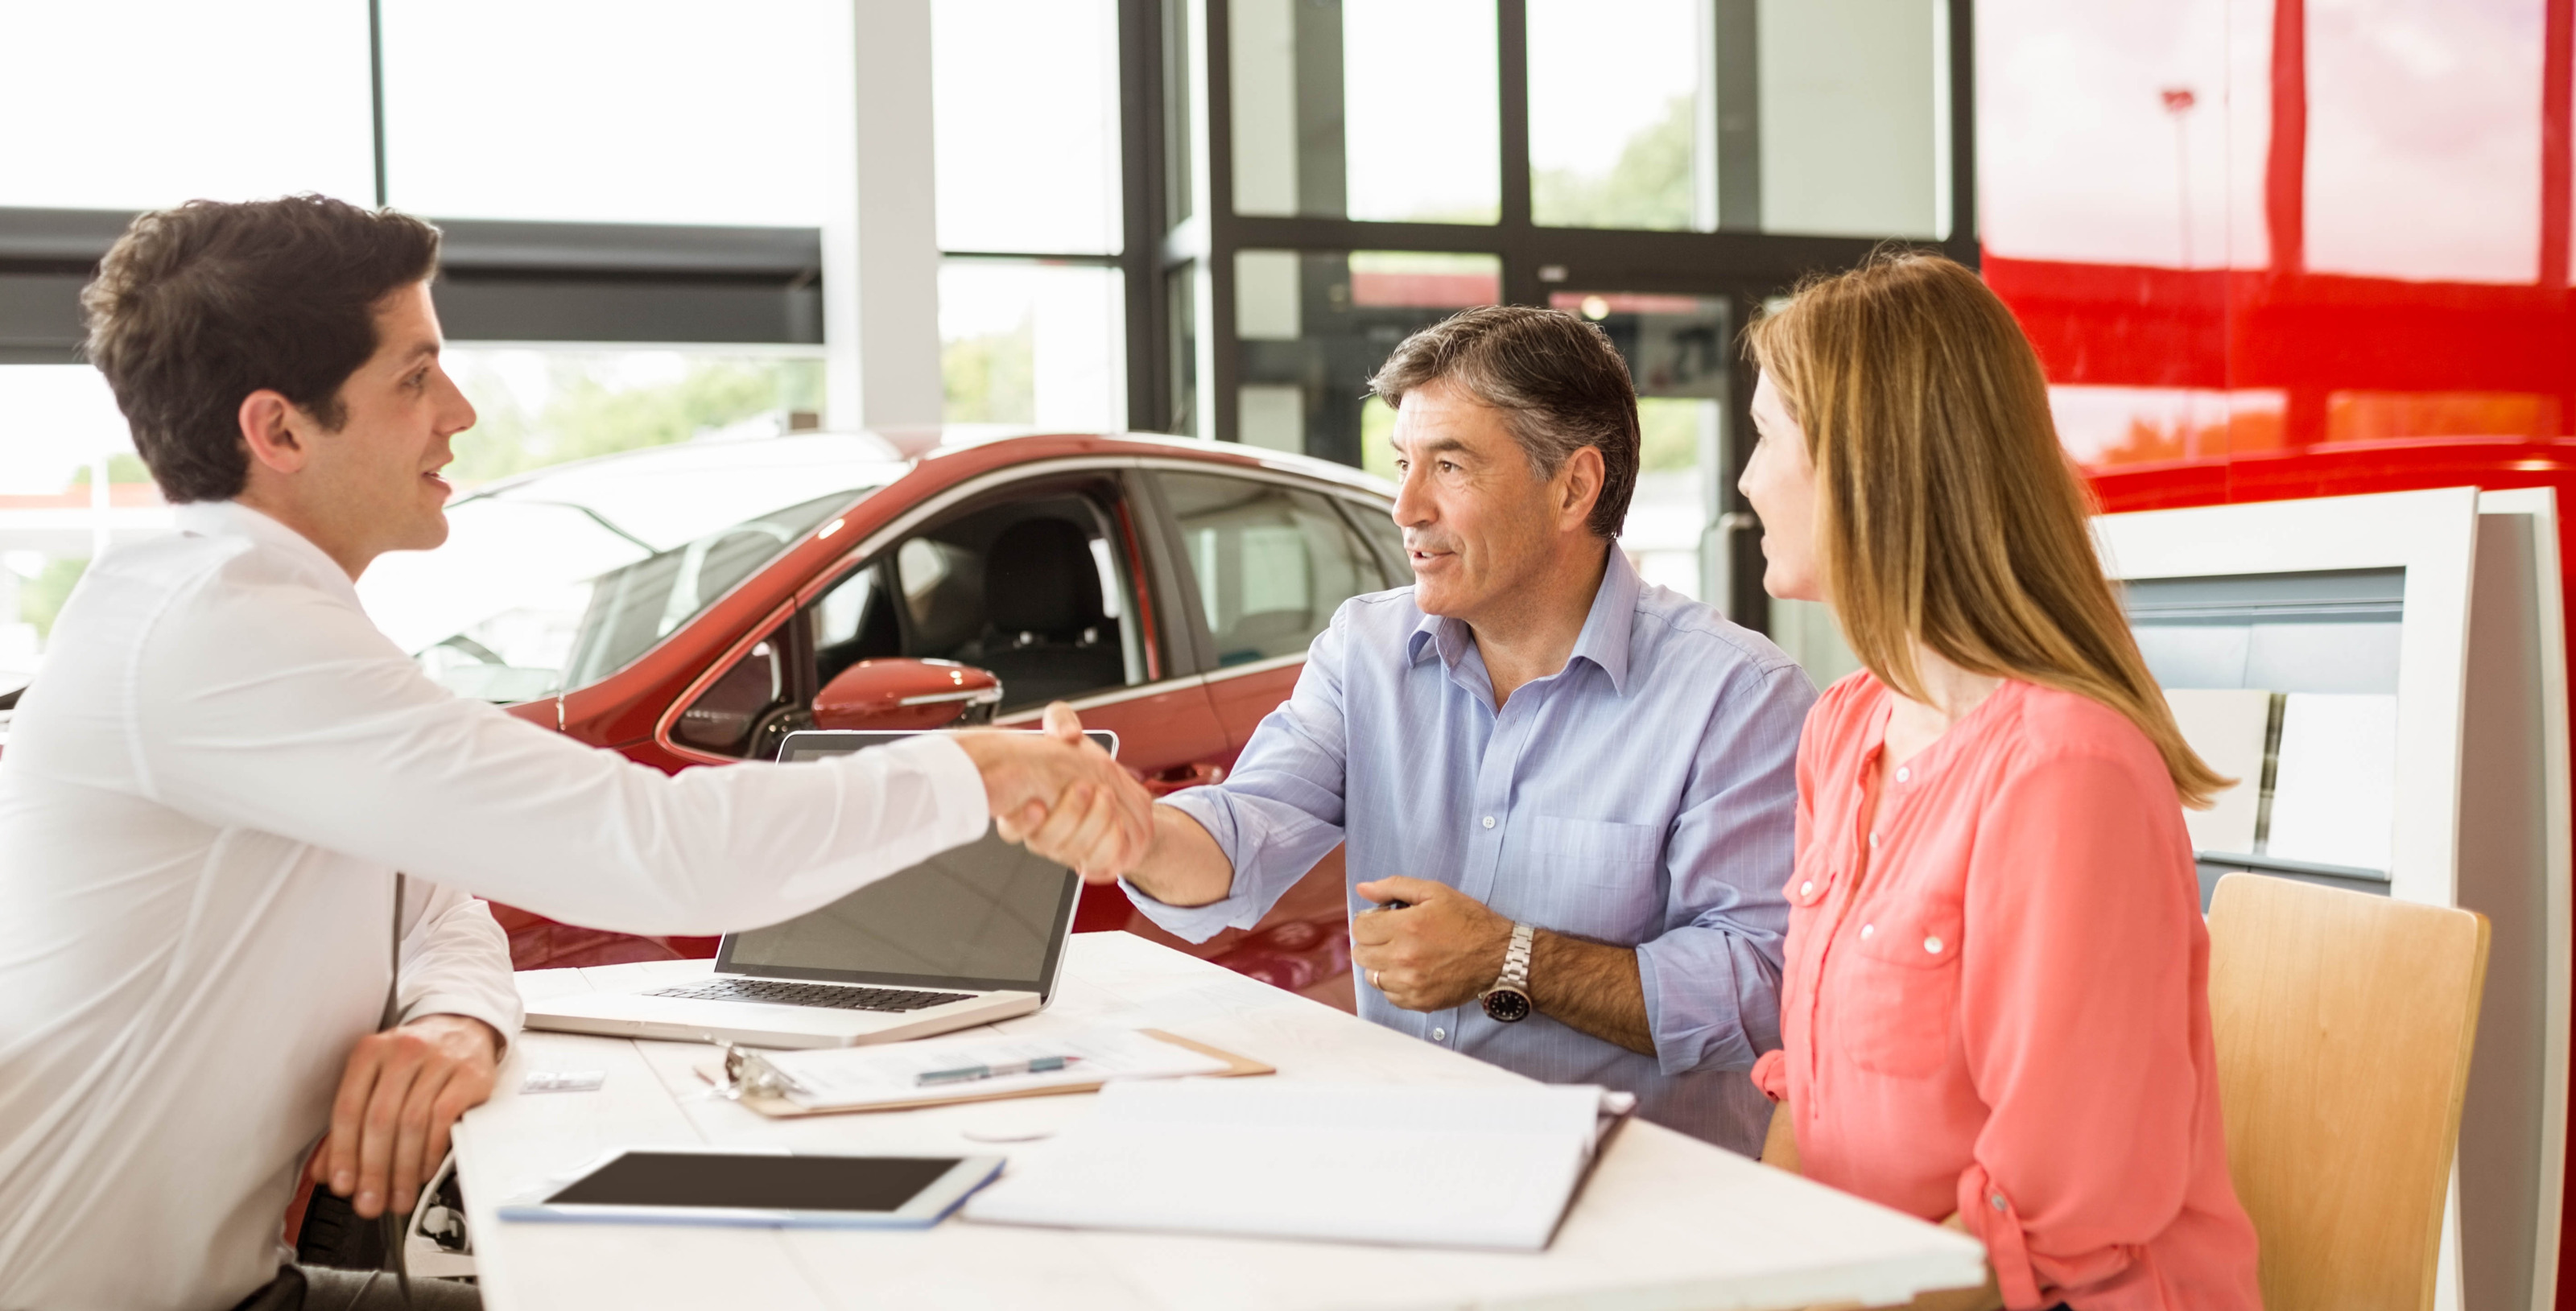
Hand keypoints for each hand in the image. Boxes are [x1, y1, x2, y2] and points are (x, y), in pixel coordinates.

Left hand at [311, 1013, 500, 1217]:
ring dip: (403, 1169)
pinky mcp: (468, 1074)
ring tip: (398, 1196)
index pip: (348, 1108)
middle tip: (370, 1201)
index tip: (343, 1185)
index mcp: (370, 1052)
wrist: (464, 1029)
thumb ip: (351, 1124)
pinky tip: (424, 1171)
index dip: (342, 1152)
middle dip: (373, 1169)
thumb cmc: (417, 1061)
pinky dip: (431, 1151)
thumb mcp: (377, 1082)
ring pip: (412, 1122)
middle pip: (380, 1119)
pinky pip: (444, 1118)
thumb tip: (327, 1170)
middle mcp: (402, 1051)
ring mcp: (438, 1060)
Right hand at [968, 703, 1154, 880]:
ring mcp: (1065, 851)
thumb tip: (1068, 733)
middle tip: (1086, 786)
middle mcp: (1042, 834)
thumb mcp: (1066, 734)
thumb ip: (1060, 721)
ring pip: (1074, 852)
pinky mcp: (1092, 860)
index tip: (1037, 806)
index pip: (1010, 826)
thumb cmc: (1081, 765)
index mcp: (1025, 806)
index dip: (1021, 821)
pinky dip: (1112, 842)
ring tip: (1106, 795)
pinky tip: (1117, 822)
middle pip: (1045, 841)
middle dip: (1070, 813)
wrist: (1114, 790)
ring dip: (1095, 822)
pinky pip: (1100, 863)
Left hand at [1349, 876, 1514, 1011]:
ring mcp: (1410, 984)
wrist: (1499, 955)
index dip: (1369, 921)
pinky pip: (1389, 996)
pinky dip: (1395, 985)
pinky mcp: (1419, 1002)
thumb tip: (1362, 888)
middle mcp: (1403, 958)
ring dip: (1381, 965)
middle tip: (1392, 937)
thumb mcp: (1435, 892)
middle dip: (1372, 943)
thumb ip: (1395, 887)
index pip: (1360, 928)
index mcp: (1405, 927)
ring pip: (1372, 977)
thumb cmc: (1468, 920)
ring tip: (1402, 956)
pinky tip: (1412, 972)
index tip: (1383, 921)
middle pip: (1361, 954)